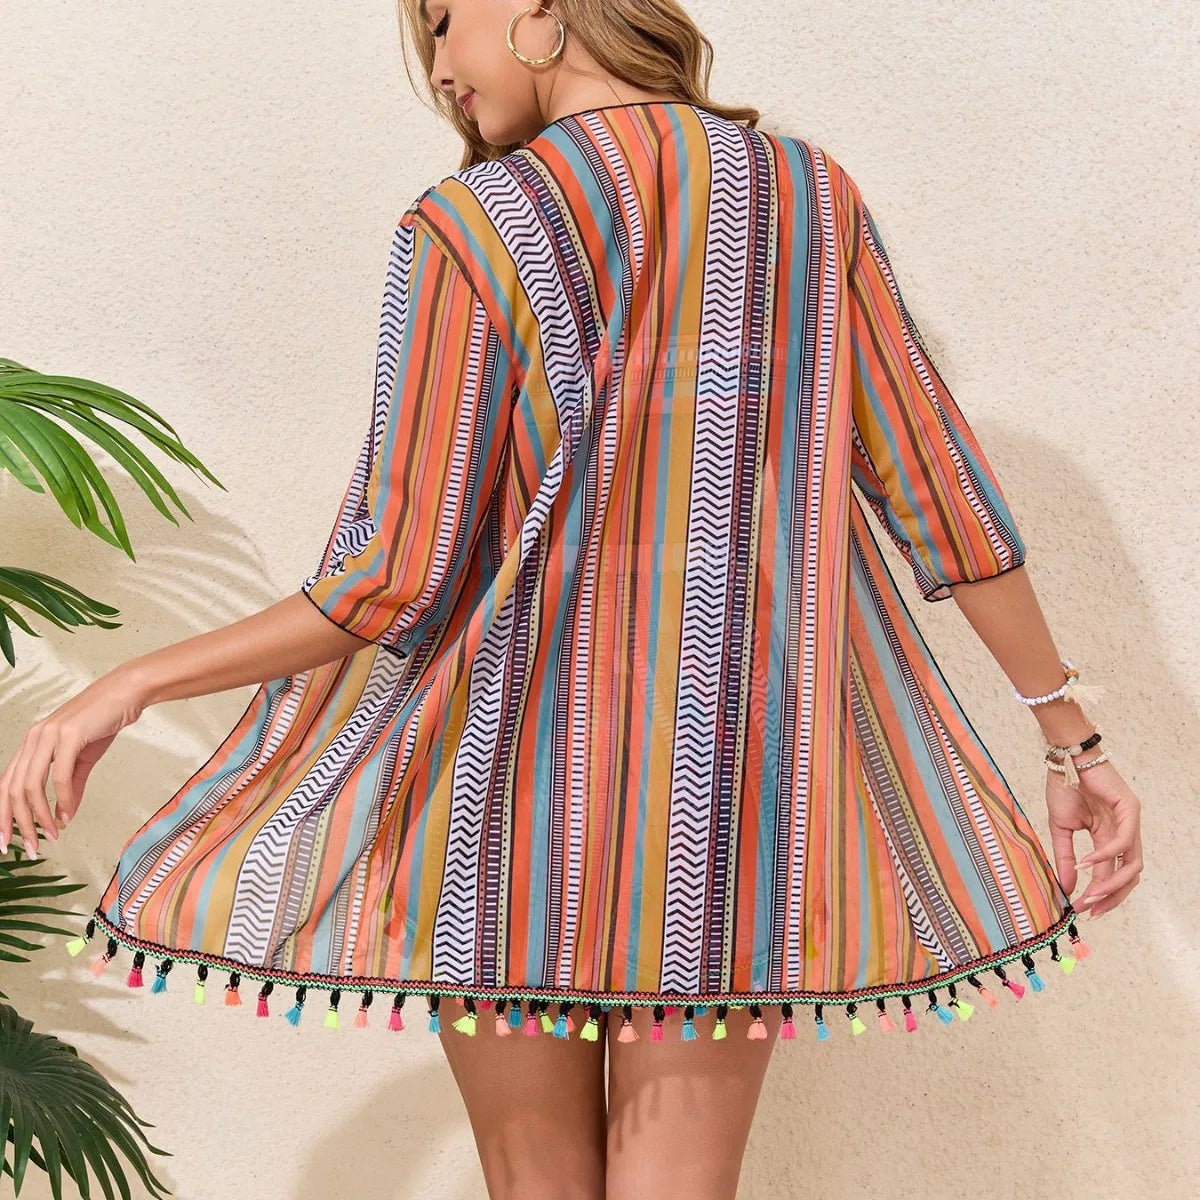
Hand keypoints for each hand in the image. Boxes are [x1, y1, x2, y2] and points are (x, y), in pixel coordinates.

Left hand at [0, 668, 148, 857]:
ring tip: (51, 836)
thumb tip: (64, 817)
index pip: (6, 784)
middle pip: (13, 790)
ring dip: (39, 816)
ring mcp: (49, 736)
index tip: (6, 841)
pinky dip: (63, 798)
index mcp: (31, 743)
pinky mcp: (69, 736)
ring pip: (31, 785)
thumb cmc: (103, 721)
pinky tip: (68, 814)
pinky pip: (59, 775)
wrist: (126, 694)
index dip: (3, 815)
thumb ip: (71, 787)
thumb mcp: (83, 758)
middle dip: (18, 823)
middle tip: (28, 848)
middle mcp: (33, 739)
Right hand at [1046, 757, 1143, 918]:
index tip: (1083, 909)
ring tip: (1091, 893)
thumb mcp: (1060, 829)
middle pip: (1129, 875)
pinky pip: (1121, 841)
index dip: (1100, 894)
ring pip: (1132, 863)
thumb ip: (1065, 858)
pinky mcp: (1130, 810)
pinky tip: (1086, 862)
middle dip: (1112, 896)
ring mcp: (1130, 822)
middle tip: (1091, 908)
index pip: (1112, 873)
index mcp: (1109, 837)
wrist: (1064, 759)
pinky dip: (1105, 855)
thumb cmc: (1063, 787)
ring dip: (1112, 882)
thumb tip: (1067, 888)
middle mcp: (1124, 833)